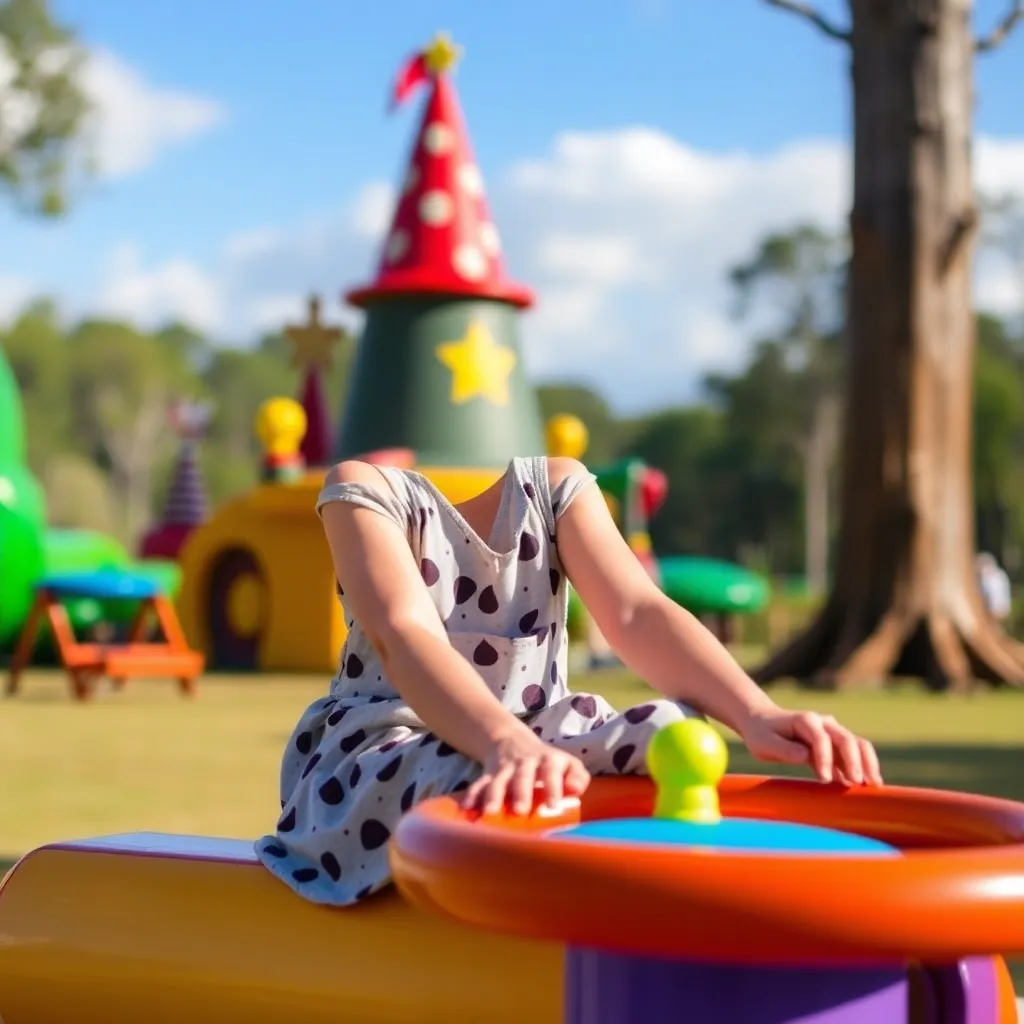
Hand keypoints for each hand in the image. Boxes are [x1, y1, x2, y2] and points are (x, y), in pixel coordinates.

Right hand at [462, 728, 590, 815]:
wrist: (513, 742)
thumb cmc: (548, 763)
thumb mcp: (567, 763)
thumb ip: (578, 776)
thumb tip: (575, 790)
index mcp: (547, 760)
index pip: (551, 771)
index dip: (552, 787)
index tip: (553, 805)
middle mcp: (525, 763)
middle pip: (522, 776)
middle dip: (520, 792)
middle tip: (520, 810)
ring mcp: (505, 769)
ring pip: (497, 781)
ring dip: (493, 795)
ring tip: (490, 812)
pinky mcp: (488, 775)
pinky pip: (478, 784)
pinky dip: (472, 795)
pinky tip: (467, 809)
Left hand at [737, 706, 882, 785]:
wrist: (763, 723)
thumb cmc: (762, 734)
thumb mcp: (763, 742)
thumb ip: (784, 748)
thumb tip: (805, 756)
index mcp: (805, 720)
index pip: (820, 738)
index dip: (825, 759)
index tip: (823, 780)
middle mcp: (823, 723)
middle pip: (846, 739)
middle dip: (854, 761)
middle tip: (857, 783)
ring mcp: (832, 732)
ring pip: (857, 744)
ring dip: (867, 763)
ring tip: (873, 784)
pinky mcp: (835, 744)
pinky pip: (855, 754)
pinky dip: (864, 767)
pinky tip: (869, 785)